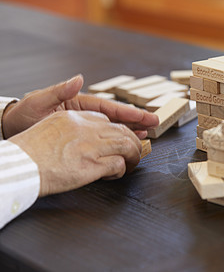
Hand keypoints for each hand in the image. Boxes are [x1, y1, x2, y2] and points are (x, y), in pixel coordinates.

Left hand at [2, 75, 158, 138]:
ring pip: (112, 128)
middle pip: (116, 117)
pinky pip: (103, 137)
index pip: (109, 107)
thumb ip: (59, 90)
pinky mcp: (82, 137)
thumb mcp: (39, 100)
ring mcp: (85, 125)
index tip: (145, 116)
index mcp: (79, 103)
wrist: (13, 129)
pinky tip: (127, 143)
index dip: (128, 113)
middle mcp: (86, 114)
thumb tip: (78, 78)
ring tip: (147, 135)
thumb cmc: (23, 114)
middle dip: (136, 121)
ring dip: (130, 131)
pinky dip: (116, 140)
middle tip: (156, 124)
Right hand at [9, 111, 141, 196]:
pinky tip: (117, 174)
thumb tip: (84, 126)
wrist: (18, 166)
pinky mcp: (91, 165)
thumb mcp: (49, 126)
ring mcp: (90, 146)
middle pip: (121, 129)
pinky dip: (122, 170)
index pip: (106, 119)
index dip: (119, 129)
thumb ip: (71, 124)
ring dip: (133, 154)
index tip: (124, 136)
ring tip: (133, 162)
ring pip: (126, 144)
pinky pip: (118, 164)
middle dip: (133, 140)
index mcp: (73, 117)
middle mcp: (85, 129)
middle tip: (136, 150)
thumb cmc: (29, 151)